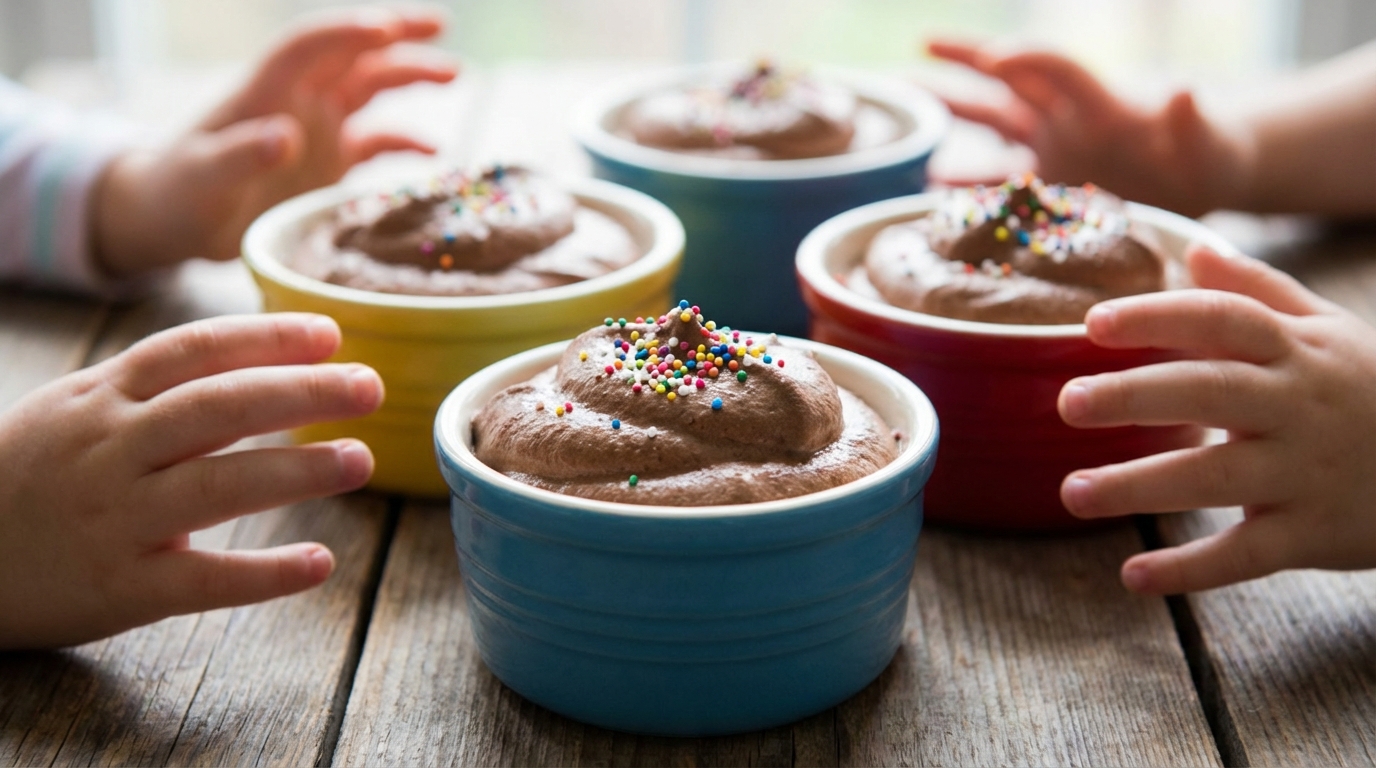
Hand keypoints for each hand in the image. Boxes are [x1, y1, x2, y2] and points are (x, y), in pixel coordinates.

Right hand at [0, 313, 383, 648]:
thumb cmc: (31, 474)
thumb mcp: (77, 407)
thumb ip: (158, 386)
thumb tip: (268, 358)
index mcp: (103, 398)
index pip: (195, 351)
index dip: (266, 337)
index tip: (331, 334)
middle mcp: (112, 449)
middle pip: (220, 406)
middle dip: (303, 392)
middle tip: (371, 386)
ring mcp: (116, 518)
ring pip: (220, 484)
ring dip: (299, 470)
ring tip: (361, 460)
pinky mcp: (120, 587)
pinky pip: (203, 580)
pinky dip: (265, 574)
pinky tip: (319, 564)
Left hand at [94, 7, 457, 276]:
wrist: (170, 219)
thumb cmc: (176, 192)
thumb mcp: (202, 177)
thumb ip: (241, 155)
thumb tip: (286, 136)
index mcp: (265, 91)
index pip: (310, 45)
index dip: (347, 32)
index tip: (387, 29)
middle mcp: (297, 101)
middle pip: (353, 54)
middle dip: (397, 36)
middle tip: (442, 26)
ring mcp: (317, 129)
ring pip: (371, 88)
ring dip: (411, 76)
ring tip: (455, 75)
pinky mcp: (328, 163)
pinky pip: (376, 143)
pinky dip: (406, 142)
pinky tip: (434, 154)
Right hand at [925, 39, 1249, 216]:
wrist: (1204, 176)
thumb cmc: (1210, 154)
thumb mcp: (1208, 142)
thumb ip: (1191, 121)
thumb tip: (1184, 92)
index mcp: (1098, 101)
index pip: (1054, 68)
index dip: (1025, 58)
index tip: (992, 58)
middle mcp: (1064, 116)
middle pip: (999, 85)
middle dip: (953, 73)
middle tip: (897, 74)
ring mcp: (1050, 147)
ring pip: (987, 126)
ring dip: (943, 123)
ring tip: (896, 127)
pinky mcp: (1047, 182)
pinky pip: (996, 181)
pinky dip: (963, 185)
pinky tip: (924, 191)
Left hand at [1058, 246, 1375, 593]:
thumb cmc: (1370, 391)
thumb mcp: (1329, 332)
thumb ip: (1258, 291)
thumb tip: (1192, 248)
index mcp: (1295, 351)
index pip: (1221, 319)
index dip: (1158, 317)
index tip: (1093, 324)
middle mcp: (1297, 406)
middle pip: (1209, 391)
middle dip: (1135, 396)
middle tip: (1066, 403)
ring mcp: (1305, 472)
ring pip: (1215, 476)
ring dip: (1140, 486)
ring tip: (1071, 492)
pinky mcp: (1312, 534)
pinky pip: (1245, 554)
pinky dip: (1190, 570)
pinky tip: (1132, 575)